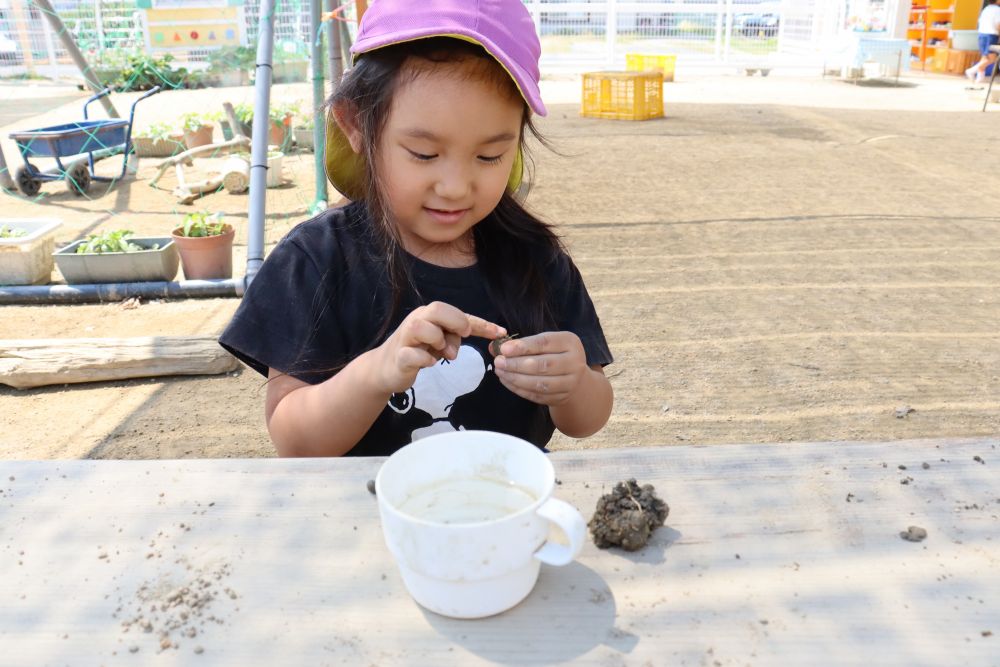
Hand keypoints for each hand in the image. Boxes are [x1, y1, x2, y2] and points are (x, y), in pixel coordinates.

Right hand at [372, 301, 505, 394]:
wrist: (386, 369)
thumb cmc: (417, 351)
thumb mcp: (441, 342)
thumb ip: (456, 336)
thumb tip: (474, 333)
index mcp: (429, 316)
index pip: (458, 314)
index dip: (482, 323)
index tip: (500, 332)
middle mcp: (417, 321)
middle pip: (437, 308)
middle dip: (456, 322)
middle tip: (463, 338)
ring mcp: (406, 339)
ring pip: (421, 326)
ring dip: (438, 340)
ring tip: (444, 354)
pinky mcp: (399, 357)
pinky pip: (411, 354)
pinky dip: (424, 359)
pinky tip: (429, 363)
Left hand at [493, 331, 587, 405]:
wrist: (573, 376)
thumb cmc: (553, 354)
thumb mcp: (543, 343)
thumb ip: (521, 344)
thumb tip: (494, 347)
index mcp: (570, 342)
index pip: (545, 343)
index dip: (523, 347)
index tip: (504, 349)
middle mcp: (574, 362)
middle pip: (543, 365)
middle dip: (517, 364)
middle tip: (499, 362)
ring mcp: (570, 383)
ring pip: (540, 383)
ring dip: (516, 378)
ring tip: (500, 371)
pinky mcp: (561, 398)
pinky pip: (537, 395)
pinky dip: (519, 389)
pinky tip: (507, 381)